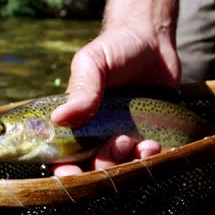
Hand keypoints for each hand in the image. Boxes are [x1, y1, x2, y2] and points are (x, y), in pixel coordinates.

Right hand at [50, 24, 180, 175]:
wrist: (153, 41)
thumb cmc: (115, 48)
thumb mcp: (93, 62)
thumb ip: (81, 90)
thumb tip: (59, 119)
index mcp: (75, 121)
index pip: (62, 157)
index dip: (64, 172)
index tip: (72, 174)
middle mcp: (97, 135)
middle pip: (92, 170)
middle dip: (104, 165)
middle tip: (120, 141)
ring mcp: (123, 138)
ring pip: (120, 170)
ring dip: (129, 164)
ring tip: (144, 144)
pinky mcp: (148, 137)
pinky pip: (146, 162)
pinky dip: (150, 160)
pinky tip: (155, 144)